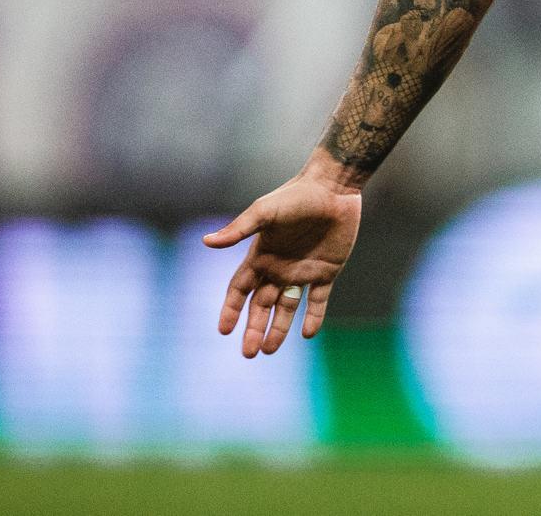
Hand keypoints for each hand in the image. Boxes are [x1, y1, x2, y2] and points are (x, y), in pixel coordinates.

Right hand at [203, 167, 362, 356]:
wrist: (333, 187)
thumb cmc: (296, 196)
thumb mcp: (265, 212)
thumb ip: (239, 229)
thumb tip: (207, 242)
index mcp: (260, 256)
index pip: (239, 289)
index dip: (230, 309)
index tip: (223, 330)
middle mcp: (279, 268)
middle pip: (261, 305)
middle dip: (253, 329)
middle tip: (248, 353)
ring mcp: (302, 271)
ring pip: (287, 307)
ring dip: (278, 329)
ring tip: (269, 350)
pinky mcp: (326, 271)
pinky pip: (318, 301)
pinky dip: (313, 317)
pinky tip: (307, 333)